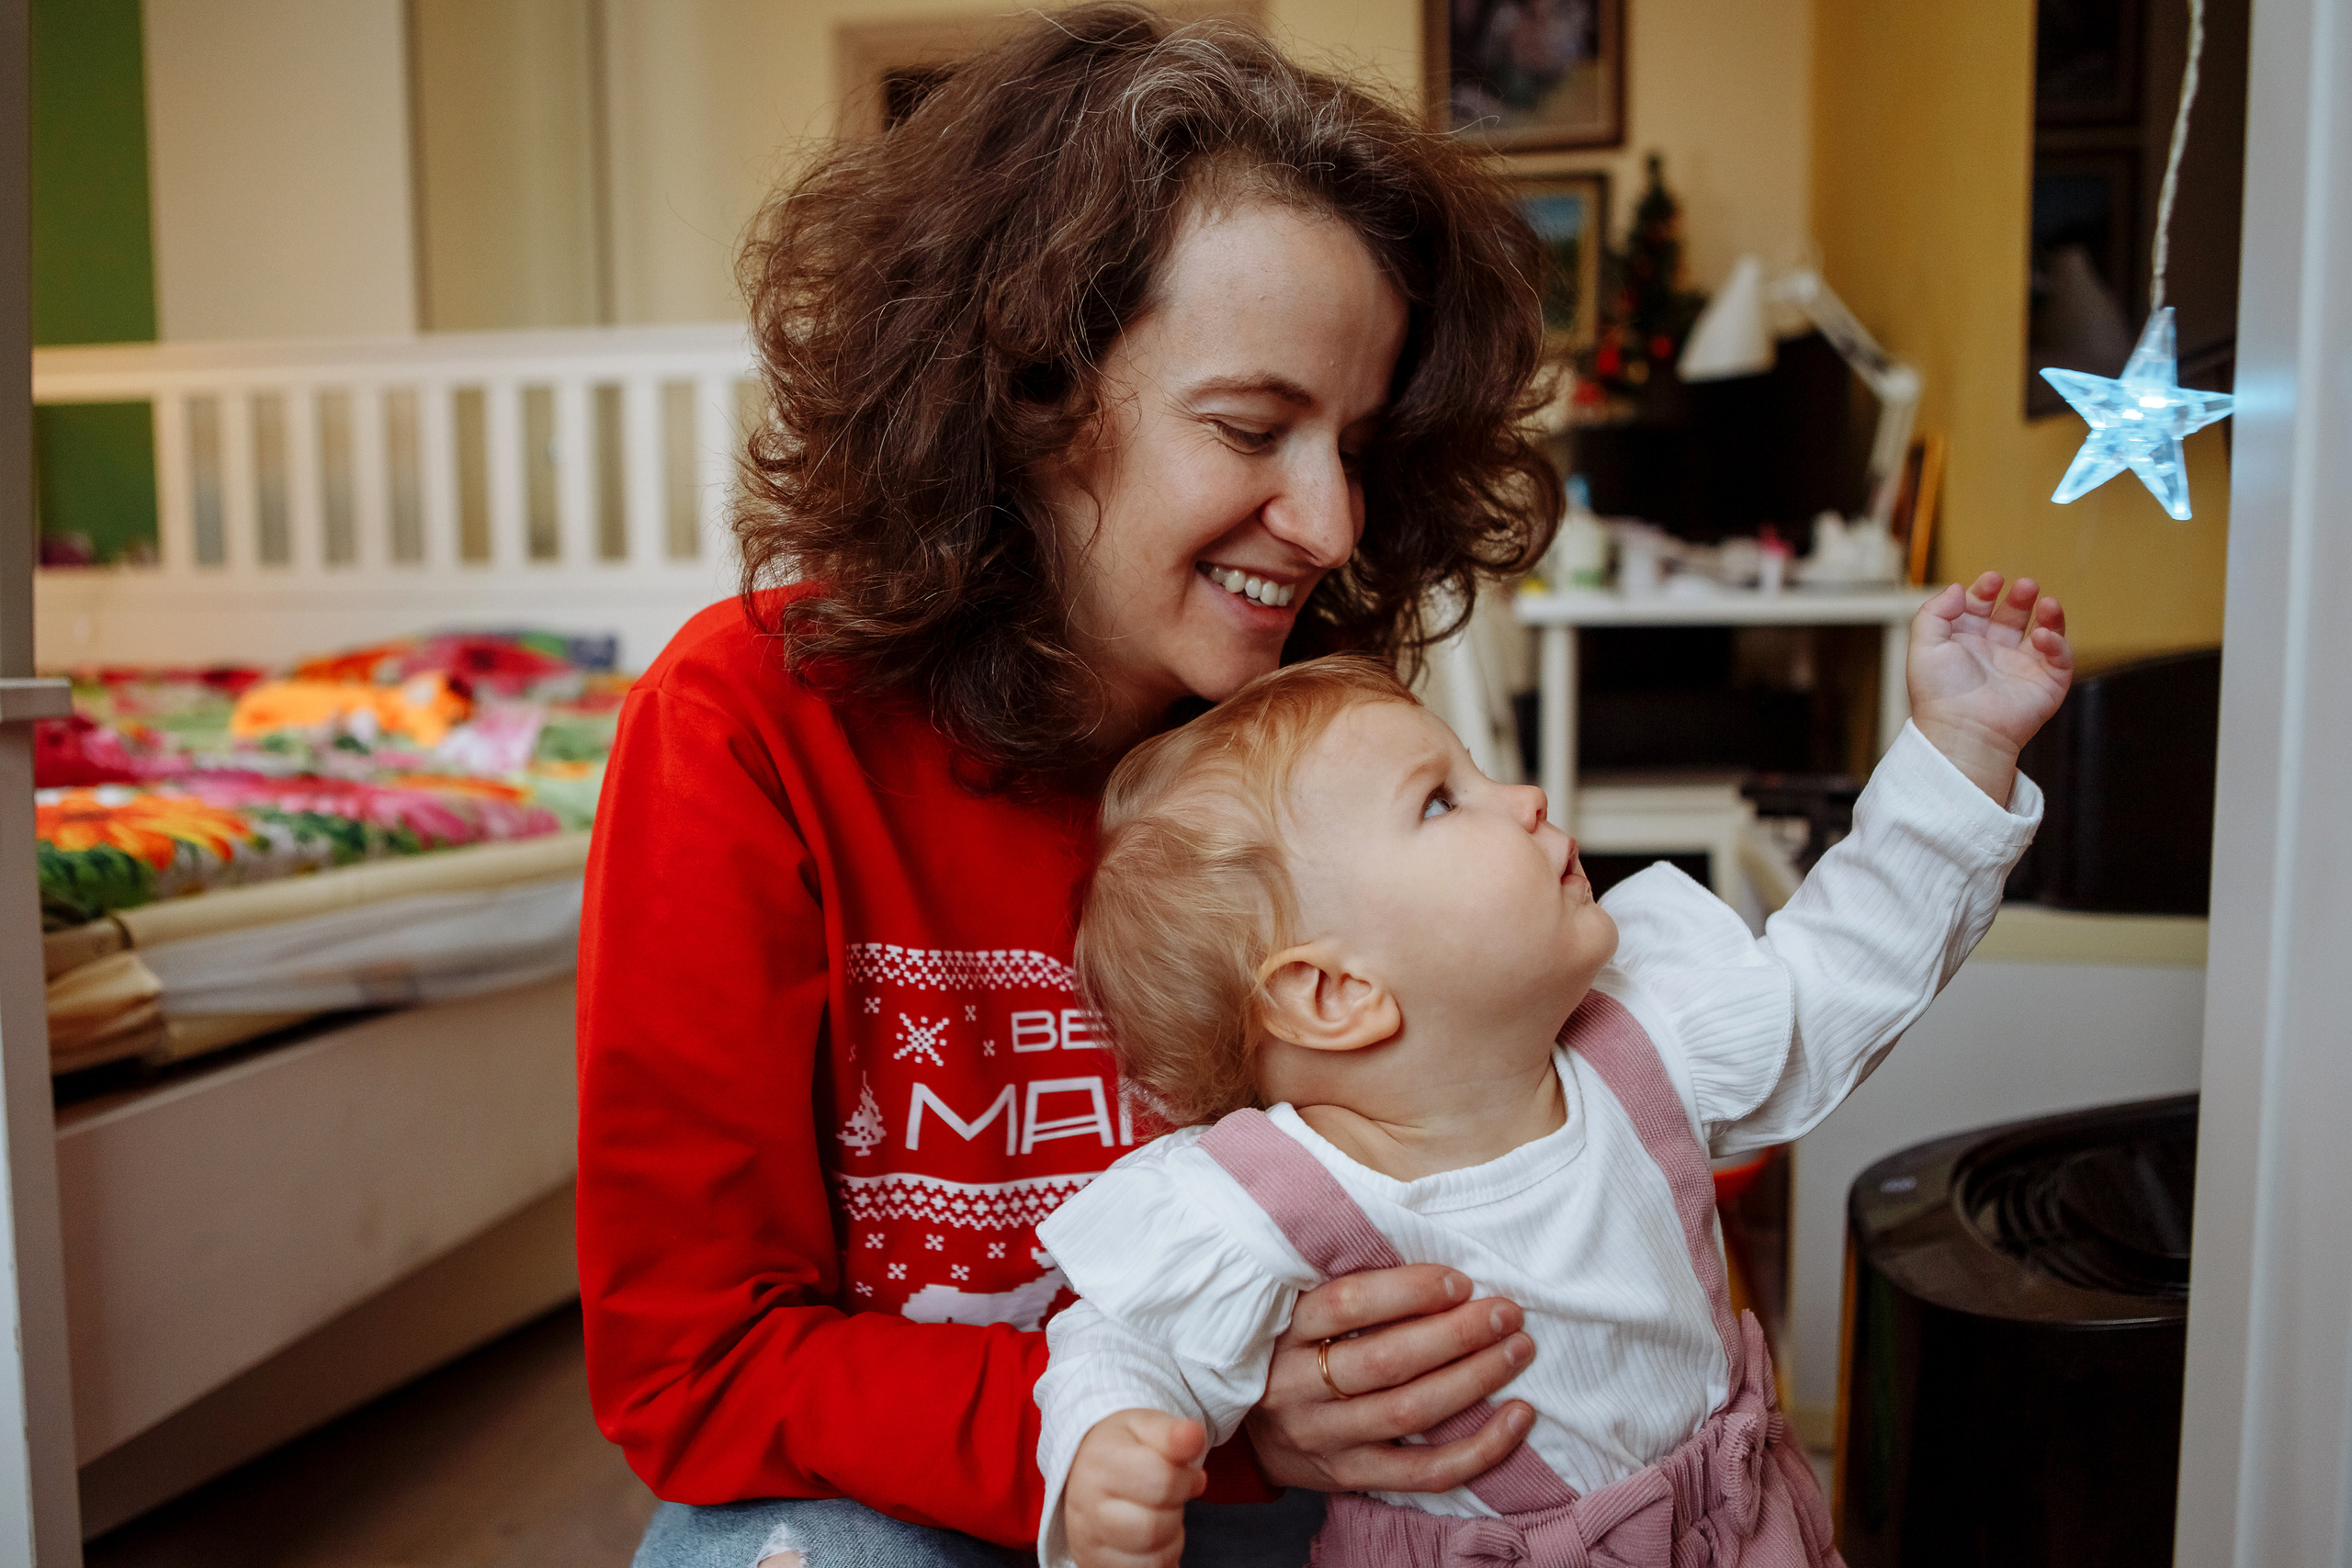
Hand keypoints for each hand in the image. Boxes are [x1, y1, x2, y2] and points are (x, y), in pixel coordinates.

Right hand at [1066, 1409, 1207, 1567]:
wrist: (1084, 1466)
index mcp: (1100, 1460)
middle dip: (1176, 1511)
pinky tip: (1151, 1539)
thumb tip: (1195, 1436)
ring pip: (1151, 1560)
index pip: (1160, 1481)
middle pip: (1154, 1528)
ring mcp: (1086, 1539)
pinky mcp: (1092, 1564)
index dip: (1188, 1480)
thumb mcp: (1146, 1426)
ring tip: (1159, 1514)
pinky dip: (1159, 1560)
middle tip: (1172, 1497)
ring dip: (1170, 1540)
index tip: (1191, 1475)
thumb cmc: (1123, 1447)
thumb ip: (1172, 1434)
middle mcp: (1084, 1503)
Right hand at [1246, 1264, 1535, 1493]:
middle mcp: (1296, 1387)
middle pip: (1385, 1361)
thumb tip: (1433, 1259)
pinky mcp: (1351, 1477)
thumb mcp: (1296, 1314)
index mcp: (1283, 1333)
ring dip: (1474, 1380)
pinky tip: (1518, 1418)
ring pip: (1409, 1412)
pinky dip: (1480, 1449)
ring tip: (1517, 1350)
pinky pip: (1424, 1473)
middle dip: (1456, 1334)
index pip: (1346, 1304)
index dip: (1408, 1291)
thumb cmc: (1291, 1356)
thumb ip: (1348, 1289)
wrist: (1250, 1438)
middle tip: (1506, 1314)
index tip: (1459, 1282)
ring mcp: (1324, 1439)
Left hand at [1907, 571, 2073, 803]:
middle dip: (2020, 597)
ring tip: (2046, 602)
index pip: (1980, 608)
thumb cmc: (1939, 693)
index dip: (1986, 590)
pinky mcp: (2046, 683)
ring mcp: (2021, 667)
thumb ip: (1935, 612)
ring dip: (2048, 614)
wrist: (1962, 730)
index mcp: (1964, 642)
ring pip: (2042, 632)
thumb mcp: (1924, 645)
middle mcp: (1993, 652)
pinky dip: (2056, 642)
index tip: (1992, 579)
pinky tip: (2042, 636)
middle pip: (2012, 615)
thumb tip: (1957, 588)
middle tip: (2025, 586)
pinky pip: (2059, 657)